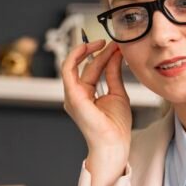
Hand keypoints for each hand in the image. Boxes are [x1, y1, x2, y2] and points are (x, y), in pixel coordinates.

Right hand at [59, 39, 132, 185]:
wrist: (114, 144)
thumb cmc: (116, 127)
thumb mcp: (118, 93)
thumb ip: (113, 74)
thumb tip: (116, 55)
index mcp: (86, 94)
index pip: (92, 69)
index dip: (104, 55)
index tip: (117, 46)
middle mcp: (76, 94)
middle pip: (86, 66)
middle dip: (99, 51)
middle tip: (114, 42)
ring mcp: (72, 96)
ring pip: (74, 64)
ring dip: (89, 51)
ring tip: (105, 43)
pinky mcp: (72, 97)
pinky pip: (68, 70)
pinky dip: (76, 56)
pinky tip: (90, 48)